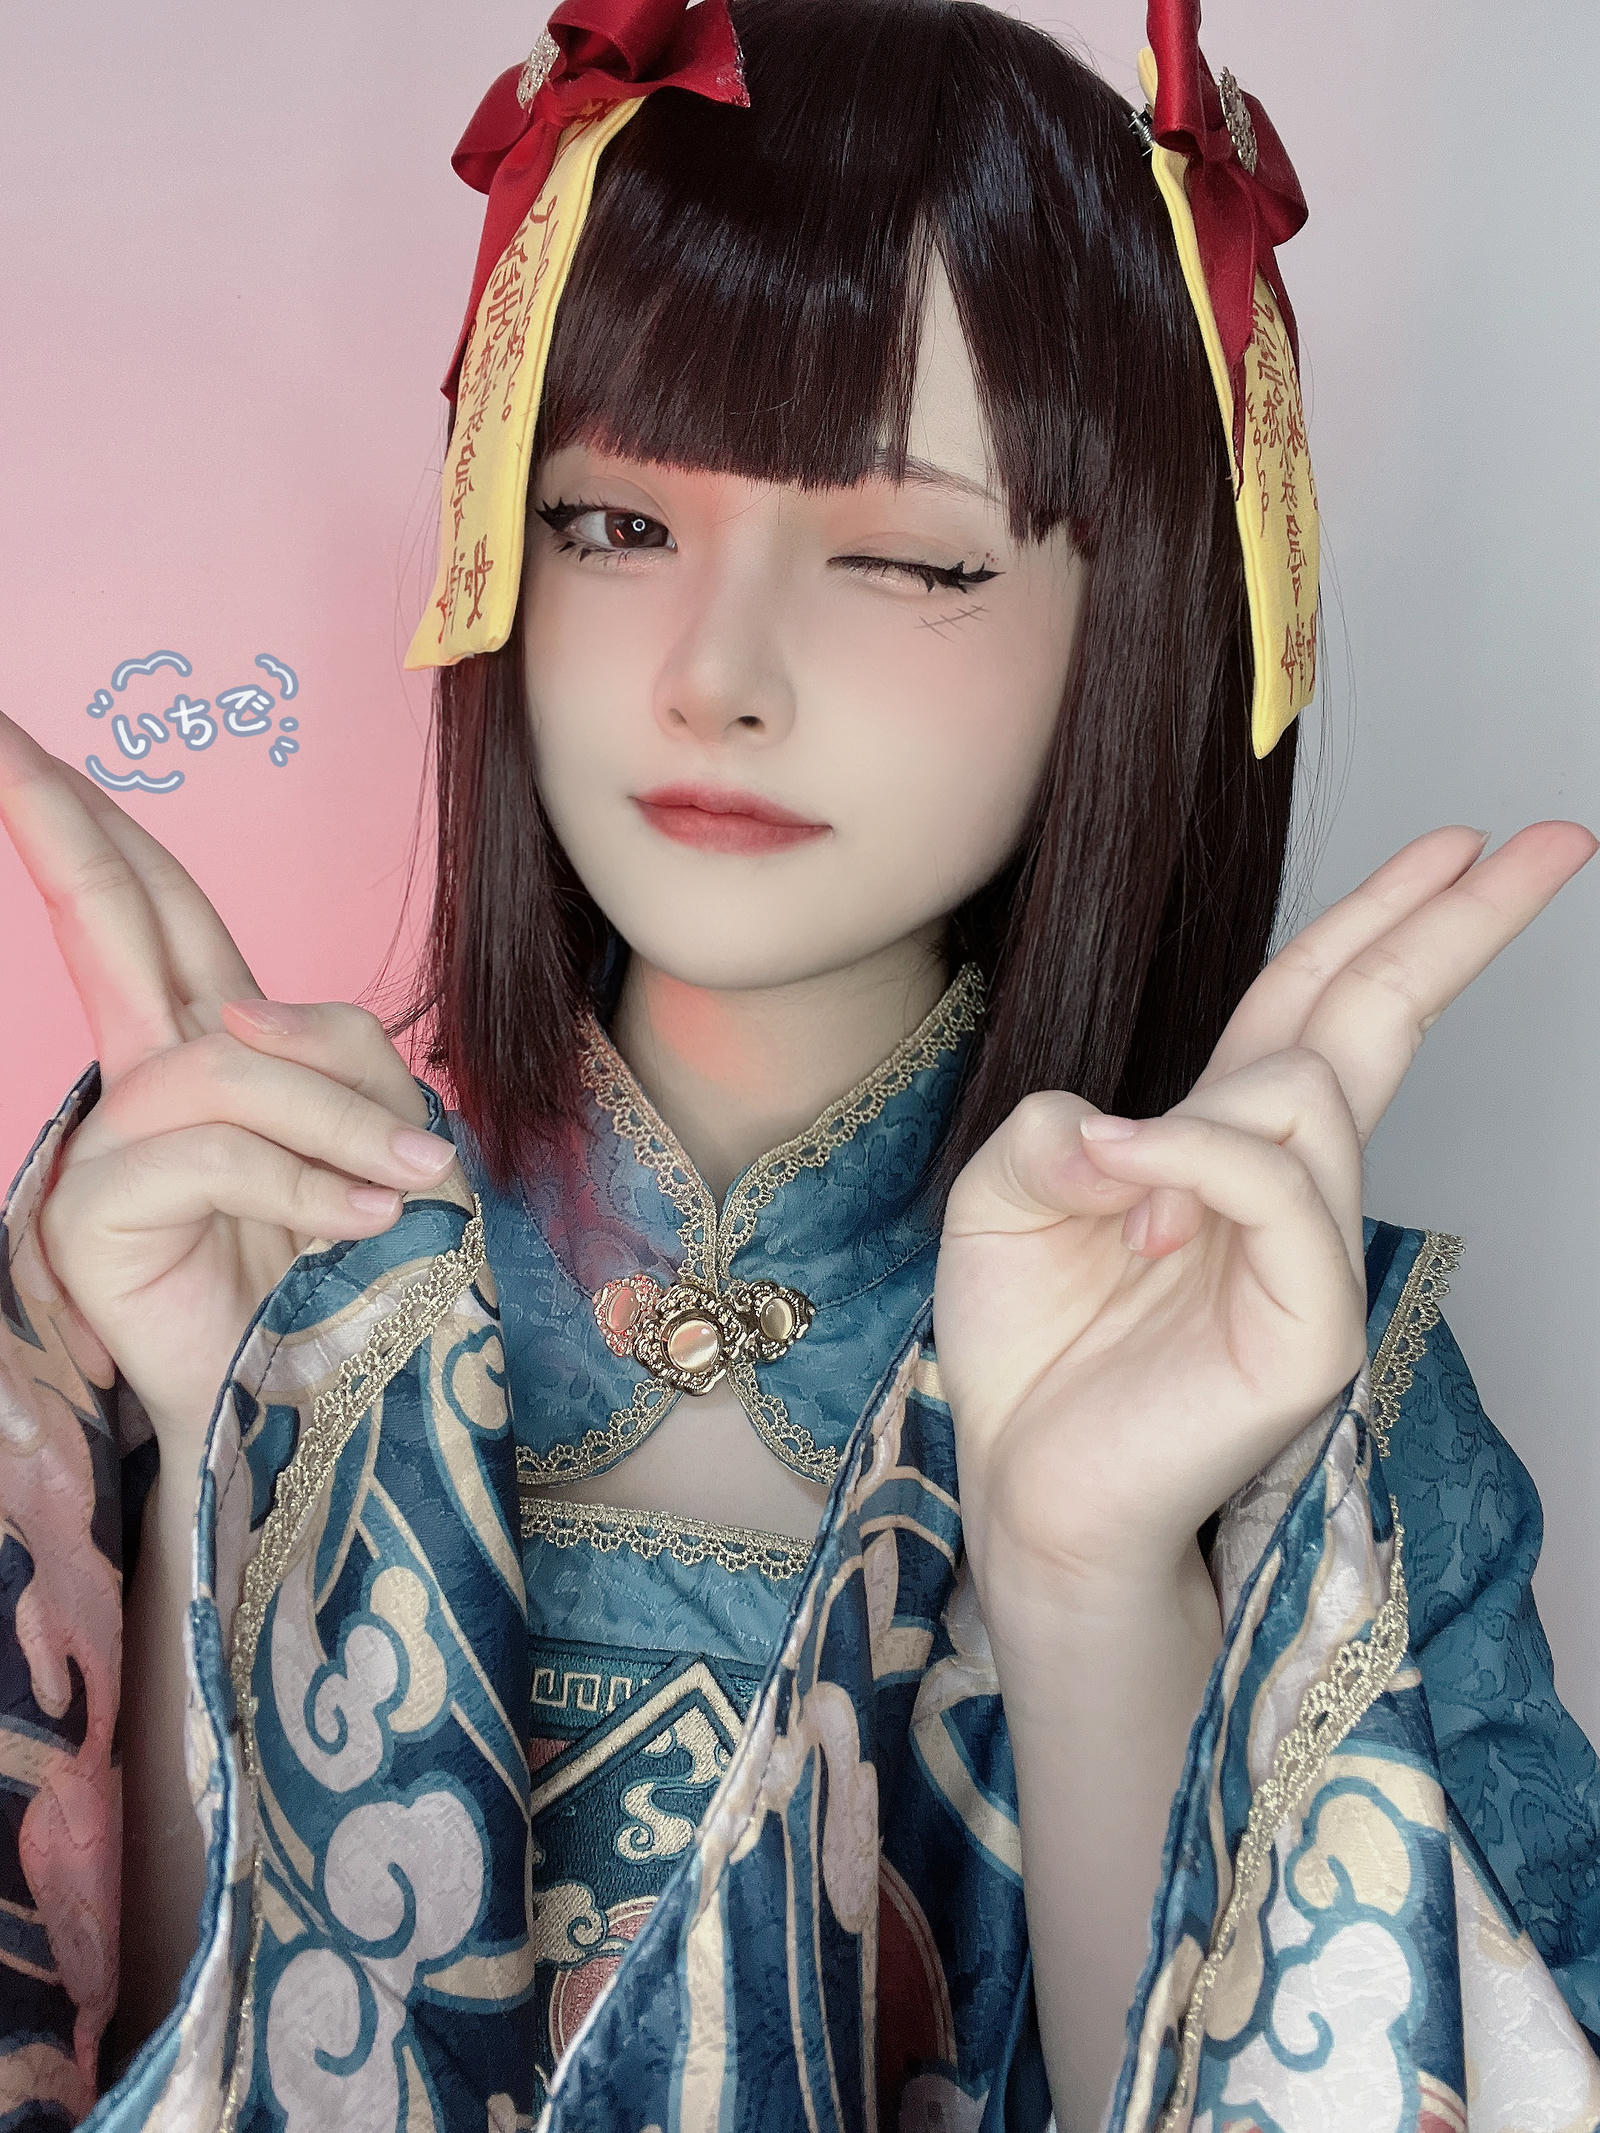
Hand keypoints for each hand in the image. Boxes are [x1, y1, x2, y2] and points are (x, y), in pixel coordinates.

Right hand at [0, 708, 455, 1455]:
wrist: (313, 1402)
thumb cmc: (348, 1266)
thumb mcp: (379, 1131)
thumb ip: (338, 1051)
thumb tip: (239, 1021)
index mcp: (209, 1037)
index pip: (149, 902)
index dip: (87, 816)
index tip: (10, 731)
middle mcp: (147, 1069)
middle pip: (111, 917)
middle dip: (53, 821)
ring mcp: (110, 1137)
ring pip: (225, 1061)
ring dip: (337, 1119)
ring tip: (407, 1184)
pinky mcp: (95, 1211)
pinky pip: (217, 1151)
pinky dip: (310, 1182)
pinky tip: (359, 1222)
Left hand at [934, 821, 1596, 1618]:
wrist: (1025, 1485)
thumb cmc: (1026, 1347)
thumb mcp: (1001, 1196)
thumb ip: (1050, 1123)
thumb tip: (1120, 1119)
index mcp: (1218, 1144)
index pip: (1317, 1004)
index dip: (1383, 920)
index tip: (1459, 845)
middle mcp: (1282, 1187)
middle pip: (1381, 1019)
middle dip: (1458, 923)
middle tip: (1554, 836)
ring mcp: (1311, 1256)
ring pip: (1302, 1099)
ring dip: (1196, 1124)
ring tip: (1108, 1205)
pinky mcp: (1311, 1327)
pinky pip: (1275, 1188)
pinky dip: (1193, 1163)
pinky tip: (1123, 1189)